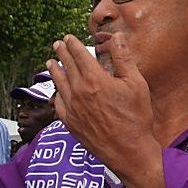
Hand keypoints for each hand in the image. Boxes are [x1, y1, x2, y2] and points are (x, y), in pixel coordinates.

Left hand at [47, 33, 155, 175]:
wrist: (129, 151)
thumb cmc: (136, 118)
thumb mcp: (136, 84)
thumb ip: (123, 58)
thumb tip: (117, 37)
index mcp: (94, 79)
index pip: (79, 55)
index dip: (73, 44)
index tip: (68, 37)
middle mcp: (79, 92)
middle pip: (67, 67)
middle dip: (61, 53)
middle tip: (57, 45)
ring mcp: (72, 109)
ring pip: (59, 84)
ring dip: (55, 71)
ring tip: (50, 63)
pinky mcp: (71, 124)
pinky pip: (58, 104)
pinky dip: (56, 94)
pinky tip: (57, 92)